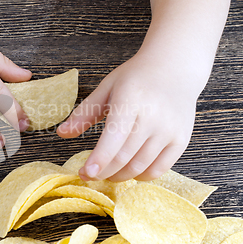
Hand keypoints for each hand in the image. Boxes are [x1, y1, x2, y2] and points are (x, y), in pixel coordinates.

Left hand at [57, 49, 205, 180]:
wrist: (175, 67)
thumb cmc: (136, 78)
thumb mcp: (107, 88)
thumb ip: (84, 113)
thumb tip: (61, 133)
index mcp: (131, 100)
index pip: (114, 137)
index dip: (99, 159)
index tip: (85, 173)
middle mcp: (153, 116)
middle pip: (124, 156)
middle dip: (103, 172)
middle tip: (88, 175)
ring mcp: (170, 130)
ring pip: (140, 166)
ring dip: (119, 176)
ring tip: (107, 172)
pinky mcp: (181, 140)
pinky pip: (159, 169)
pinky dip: (141, 176)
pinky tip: (128, 170)